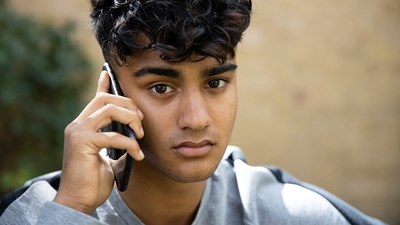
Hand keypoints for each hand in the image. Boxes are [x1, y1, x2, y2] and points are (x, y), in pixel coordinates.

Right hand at [53, 70, 144, 213]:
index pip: (95, 99)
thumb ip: (117, 144)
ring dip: (131, 119)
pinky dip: (130, 144)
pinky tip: (137, 156)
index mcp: (84, 125)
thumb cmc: (93, 181)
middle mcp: (78, 124)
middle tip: (142, 122)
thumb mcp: (109, 158)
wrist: (79, 200)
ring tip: (140, 135)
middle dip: (129, 105)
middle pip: (107, 99)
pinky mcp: (81, 142)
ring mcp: (77, 131)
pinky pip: (112, 135)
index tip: (109, 72)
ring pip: (109, 109)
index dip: (103, 84)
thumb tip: (133, 137)